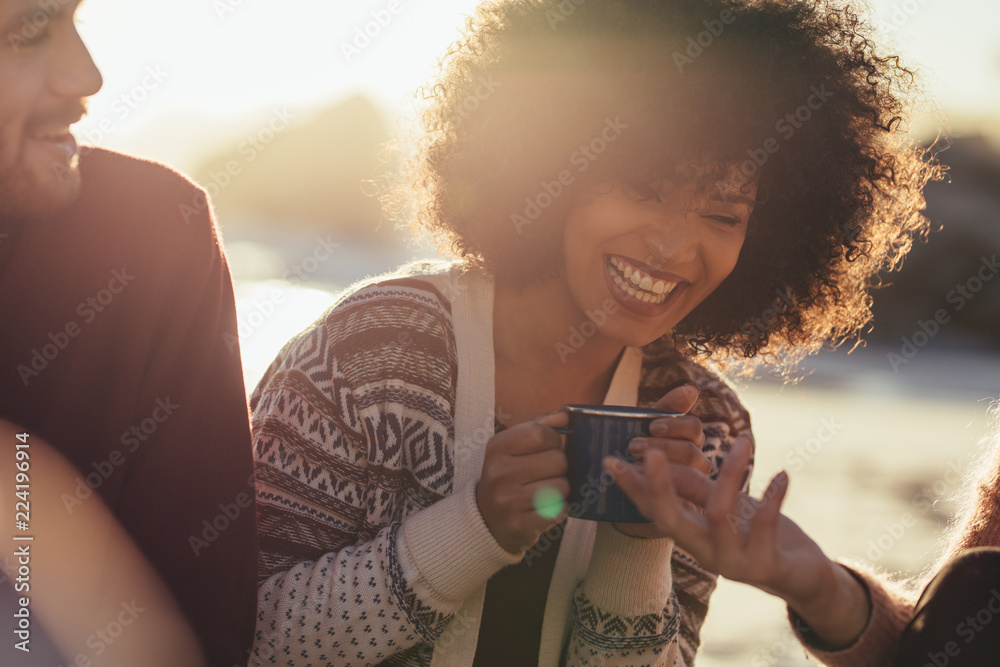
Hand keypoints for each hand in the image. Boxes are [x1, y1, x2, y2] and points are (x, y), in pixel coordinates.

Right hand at [477, 411, 569, 553]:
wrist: (486, 519)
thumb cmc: (508, 475)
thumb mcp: (514, 446)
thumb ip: (539, 426)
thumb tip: (564, 415)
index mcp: (496, 447)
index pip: (541, 433)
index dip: (553, 440)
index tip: (546, 450)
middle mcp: (498, 472)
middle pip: (557, 460)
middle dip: (559, 467)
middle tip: (546, 474)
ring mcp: (507, 500)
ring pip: (562, 486)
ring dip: (561, 489)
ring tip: (545, 491)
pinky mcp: (519, 524)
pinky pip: (559, 510)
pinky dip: (558, 509)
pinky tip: (544, 508)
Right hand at [605, 439, 870, 647]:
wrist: (804, 578)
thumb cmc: (759, 535)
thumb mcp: (724, 506)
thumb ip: (693, 487)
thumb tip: (659, 458)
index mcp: (692, 535)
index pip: (653, 510)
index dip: (632, 488)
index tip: (610, 460)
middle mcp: (705, 551)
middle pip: (671, 520)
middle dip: (659, 487)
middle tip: (652, 452)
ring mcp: (734, 561)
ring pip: (717, 514)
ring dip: (731, 473)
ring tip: (745, 440)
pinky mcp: (766, 565)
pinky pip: (764, 525)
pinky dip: (773, 496)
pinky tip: (782, 475)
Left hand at [615, 383, 708, 537]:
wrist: (622, 497)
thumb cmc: (639, 454)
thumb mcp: (649, 429)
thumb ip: (669, 408)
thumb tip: (692, 389)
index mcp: (689, 442)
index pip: (693, 428)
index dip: (674, 425)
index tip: (652, 426)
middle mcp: (694, 466)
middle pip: (690, 450)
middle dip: (661, 446)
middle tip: (633, 446)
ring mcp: (688, 491)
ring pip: (684, 474)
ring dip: (655, 467)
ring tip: (630, 462)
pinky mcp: (674, 512)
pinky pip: (663, 500)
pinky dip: (637, 486)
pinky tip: (619, 475)